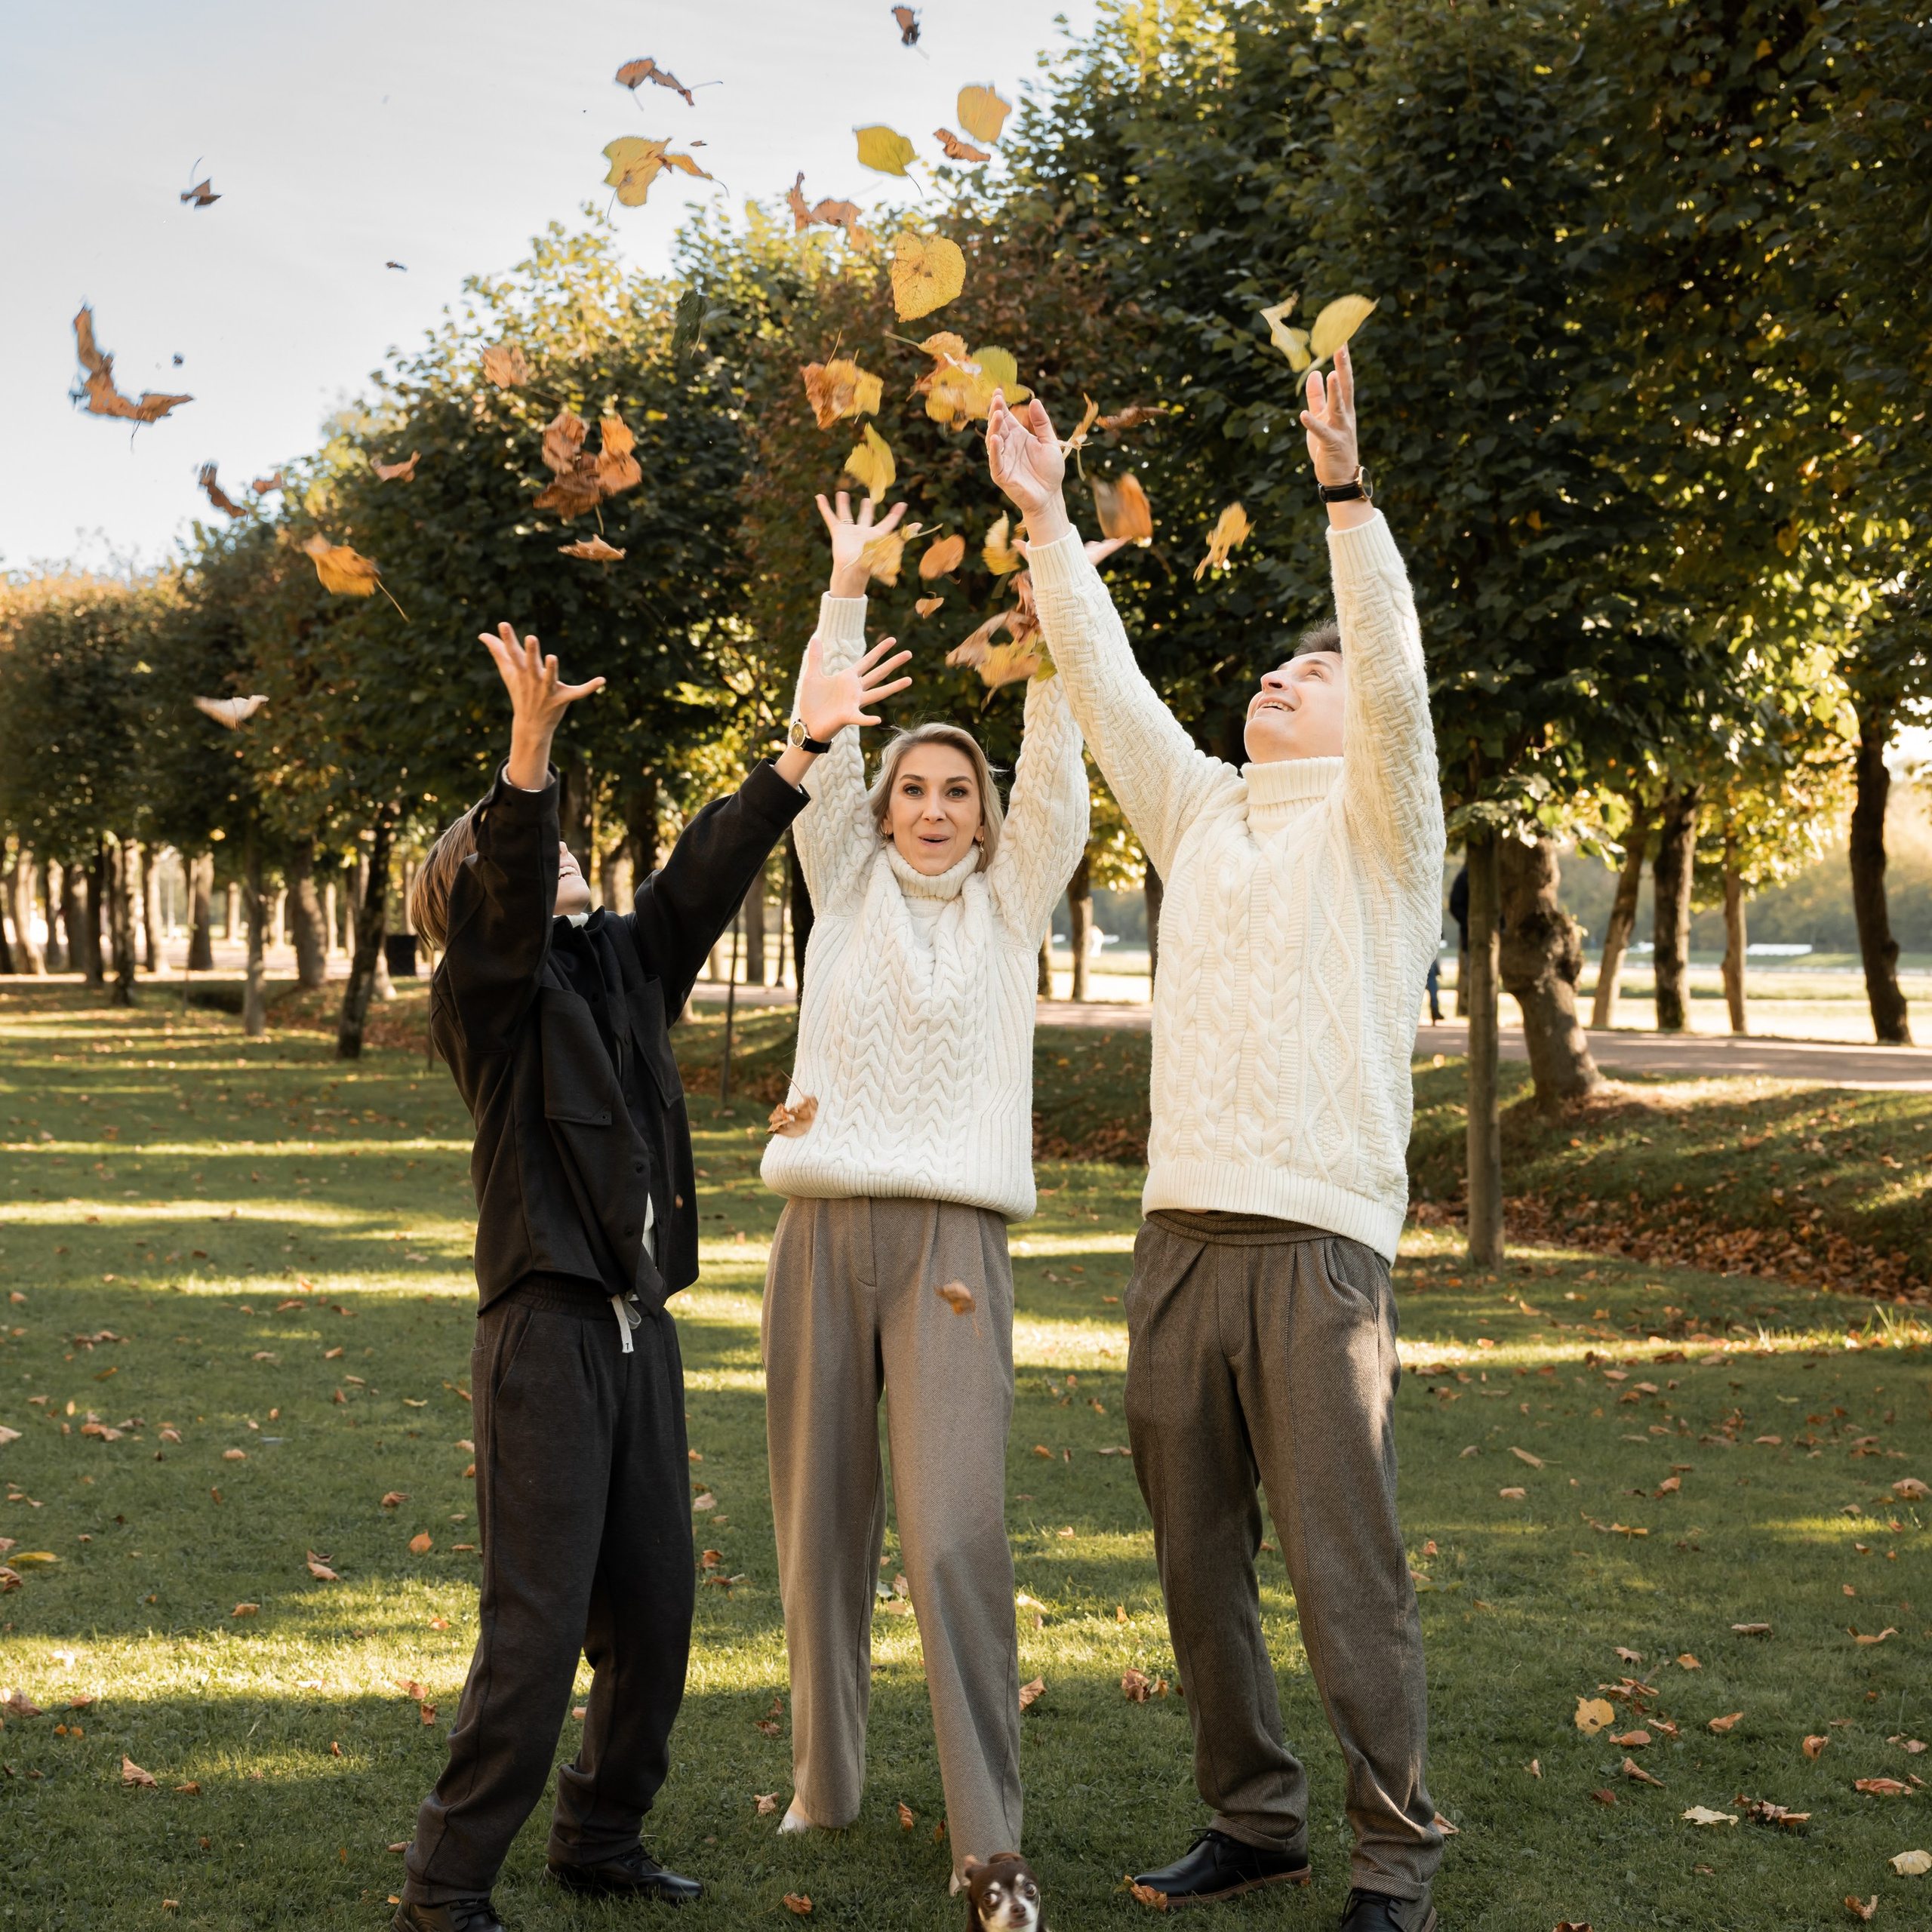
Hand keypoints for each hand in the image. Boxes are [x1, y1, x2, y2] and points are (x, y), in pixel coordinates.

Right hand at [480, 621, 604, 789]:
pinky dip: (590, 687)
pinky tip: (602, 680)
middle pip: (531, 665)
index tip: (503, 624)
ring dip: (551, 669)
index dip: (507, 639)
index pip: (512, 654)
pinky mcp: (563, 699)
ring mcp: (547, 691)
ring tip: (552, 657)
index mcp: (521, 672)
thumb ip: (498, 651)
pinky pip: (578, 692)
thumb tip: (482, 634)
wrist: (530, 724)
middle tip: (531, 637)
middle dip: (530, 652)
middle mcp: (533, 680)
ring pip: (550, 679)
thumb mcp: (509, 672)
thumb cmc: (520, 692)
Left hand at [796, 632, 911, 741]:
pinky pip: (860, 718)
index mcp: (848, 678)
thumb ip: (816, 658)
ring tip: (909, 680)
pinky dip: (868, 720)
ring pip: (878, 693)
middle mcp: (855, 690)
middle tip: (909, 653)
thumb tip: (815, 638)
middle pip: (878, 673)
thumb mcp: (813, 676)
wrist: (808, 725)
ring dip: (893, 687)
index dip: (880, 650)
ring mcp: (854, 703)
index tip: (893, 640)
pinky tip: (877, 719)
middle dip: (893, 663)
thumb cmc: (812, 702)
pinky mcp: (848, 716)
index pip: (867, 661)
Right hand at [818, 491, 907, 598]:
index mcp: (877, 536)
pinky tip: (819, 497)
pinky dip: (824, 507)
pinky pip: (830, 517)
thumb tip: (920, 524)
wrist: (853, 570)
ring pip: (846, 514)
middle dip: (867, 509)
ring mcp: (850, 532)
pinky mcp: (838, 532)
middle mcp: (864, 532)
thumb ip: (903, 535)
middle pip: (866, 517)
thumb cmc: (871, 561)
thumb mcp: (889, 545)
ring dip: (843, 504)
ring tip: (842, 493)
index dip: (895, 514)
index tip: (902, 504)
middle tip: (868, 499)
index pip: (889, 523)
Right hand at [986, 391, 1070, 542]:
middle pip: (997, 426)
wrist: (1050, 496)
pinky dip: (995, 451)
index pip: (1005, 417)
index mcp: (1018, 436)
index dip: (1000, 405)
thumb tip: (1034, 401)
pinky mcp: (1001, 475)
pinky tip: (996, 439)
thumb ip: (1042, 423)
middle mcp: (1008, 446)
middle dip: (995, 412)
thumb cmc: (1050, 471)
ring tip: (997, 415)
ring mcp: (1003, 460)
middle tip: (996, 400)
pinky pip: (995, 461)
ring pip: (993, 441)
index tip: (998, 391)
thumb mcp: (1049, 442)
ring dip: (993, 428)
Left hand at [1300, 341, 1360, 485]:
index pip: (1343, 380)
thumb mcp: (1322, 417)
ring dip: (1334, 391)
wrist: (1340, 477)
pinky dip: (1313, 423)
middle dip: (1343, 367)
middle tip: (1342, 346)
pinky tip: (1303, 415)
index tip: (1341, 339)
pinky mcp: (1331, 444)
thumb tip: (1317, 372)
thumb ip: (1318, 396)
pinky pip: (1321, 432)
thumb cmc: (1331, 447)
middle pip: (1345, 387)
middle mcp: (1345, 416)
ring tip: (1331, 374)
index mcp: (1343, 408)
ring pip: (1338, 407)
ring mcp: (1340, 430)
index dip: (1342, 361)